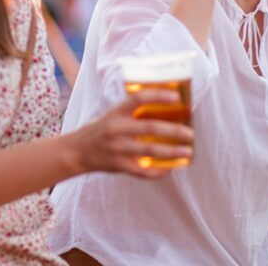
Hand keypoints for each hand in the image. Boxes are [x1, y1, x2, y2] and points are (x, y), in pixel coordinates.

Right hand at [70, 89, 193, 178]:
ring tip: (187, 152)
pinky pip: (143, 171)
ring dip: (172, 152)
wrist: (77, 152)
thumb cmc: (99, 131)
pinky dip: (158, 171)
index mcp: (115, 113)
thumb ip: (132, 115)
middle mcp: (116, 129)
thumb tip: (165, 113)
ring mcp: (117, 148)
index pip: (138, 99)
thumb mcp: (111, 116)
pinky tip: (170, 169)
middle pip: (150, 128)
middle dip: (174, 131)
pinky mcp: (119, 165)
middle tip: (190, 134)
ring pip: (150, 150)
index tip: (176, 97)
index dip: (158, 96)